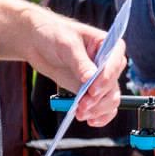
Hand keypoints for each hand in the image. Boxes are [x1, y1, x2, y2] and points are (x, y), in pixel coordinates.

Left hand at [25, 11, 125, 126]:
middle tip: (81, 107)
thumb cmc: (55, 35)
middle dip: (98, 99)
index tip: (92, 90)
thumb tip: (91, 79)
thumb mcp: (67, 45)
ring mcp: (102, 79)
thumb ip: (80, 62)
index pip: (115, 64)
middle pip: (113, 85)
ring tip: (80, 114)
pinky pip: (103, 107)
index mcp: (111, 45)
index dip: (105, 79)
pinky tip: (91, 121)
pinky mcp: (91, 91)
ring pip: (111, 99)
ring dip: (98, 110)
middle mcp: (110, 64)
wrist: (39, 43)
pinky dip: (100, 116)